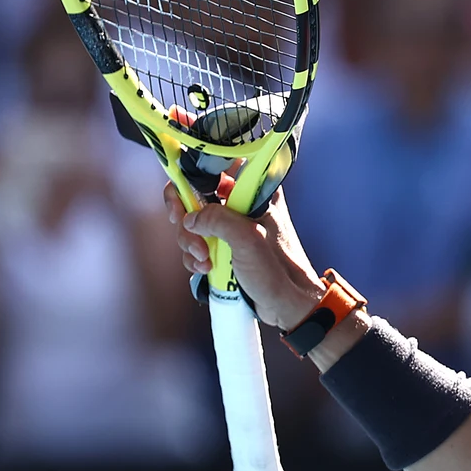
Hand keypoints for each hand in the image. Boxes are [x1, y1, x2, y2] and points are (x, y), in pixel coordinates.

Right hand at [164, 183, 325, 328]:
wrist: (287, 304)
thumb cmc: (280, 271)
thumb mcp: (248, 240)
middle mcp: (243, 204)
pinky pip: (198, 241)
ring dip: (191, 241)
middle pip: (196, 195)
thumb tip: (190, 218)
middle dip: (187, 218)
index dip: (192, 178)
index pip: (216, 167)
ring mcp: (233, 225)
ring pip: (193, 221)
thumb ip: (217, 219)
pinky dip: (195, 255)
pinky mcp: (226, 245)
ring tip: (206, 260)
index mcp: (256, 191)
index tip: (183, 199)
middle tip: (191, 234)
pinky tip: (206, 267)